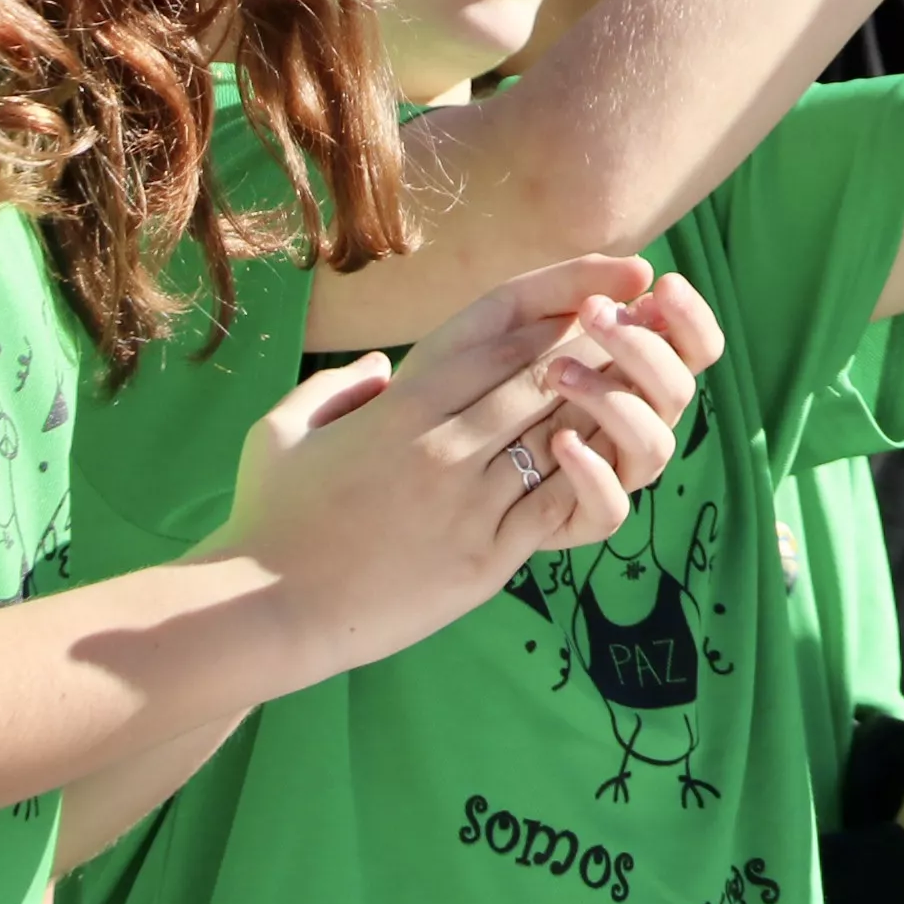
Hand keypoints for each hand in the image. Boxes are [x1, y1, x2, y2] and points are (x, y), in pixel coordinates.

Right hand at [206, 254, 703, 671]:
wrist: (262, 613)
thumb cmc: (266, 521)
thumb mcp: (282, 434)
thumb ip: (334, 388)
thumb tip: (377, 364)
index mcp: (400, 409)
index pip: (497, 335)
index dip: (554, 306)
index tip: (596, 290)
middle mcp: (442, 449)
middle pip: (541, 377)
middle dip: (594, 345)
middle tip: (639, 321)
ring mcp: (468, 506)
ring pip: (559, 436)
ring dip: (604, 405)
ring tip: (640, 380)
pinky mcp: (487, 560)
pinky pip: (556, 506)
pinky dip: (589, 476)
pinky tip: (613, 456)